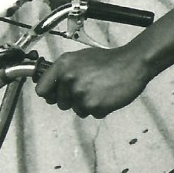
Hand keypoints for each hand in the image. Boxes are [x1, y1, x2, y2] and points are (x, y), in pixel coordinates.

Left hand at [35, 43, 149, 117]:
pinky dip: (99, 108)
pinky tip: (106, 95)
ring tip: (99, 89)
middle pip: (59, 102)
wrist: (132, 64)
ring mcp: (80, 93)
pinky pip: (91, 114)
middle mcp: (68, 78)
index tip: (55, 93)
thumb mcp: (81, 58)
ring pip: (76, 109)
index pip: (41, 89)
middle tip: (88, 86)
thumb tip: (47, 89)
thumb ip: (64, 72)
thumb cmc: (108, 60)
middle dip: (72, 99)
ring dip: (87, 104)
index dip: (49, 93)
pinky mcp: (92, 105)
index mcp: (63, 64)